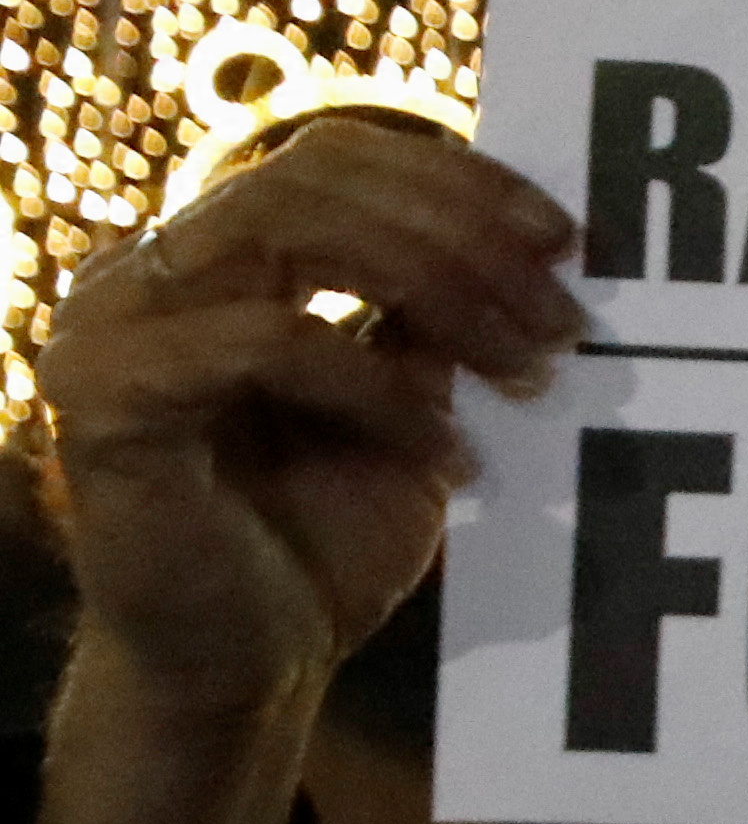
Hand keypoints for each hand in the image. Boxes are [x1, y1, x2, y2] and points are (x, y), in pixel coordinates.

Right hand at [27, 114, 576, 823]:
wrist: (249, 666)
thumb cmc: (321, 538)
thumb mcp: (410, 409)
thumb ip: (437, 320)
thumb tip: (540, 244)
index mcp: (218, 257)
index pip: (331, 157)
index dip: (452, 179)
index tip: (566, 235)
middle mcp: (148, 269)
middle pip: (310, 174)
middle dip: (460, 234)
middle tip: (565, 315)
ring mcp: (112, 322)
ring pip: (281, 229)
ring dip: (436, 289)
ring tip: (529, 372)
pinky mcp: (104, 396)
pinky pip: (262, 341)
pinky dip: (377, 388)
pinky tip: (453, 454)